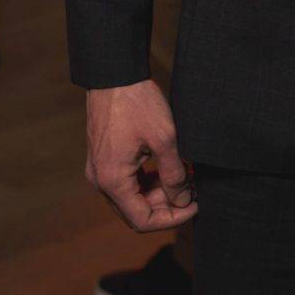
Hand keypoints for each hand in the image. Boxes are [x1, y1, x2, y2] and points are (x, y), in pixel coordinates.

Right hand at [85, 80, 196, 231]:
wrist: (113, 74)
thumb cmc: (138, 103)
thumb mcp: (165, 139)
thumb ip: (174, 174)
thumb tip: (183, 201)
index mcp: (113, 181)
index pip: (142, 220)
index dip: (172, 218)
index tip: (195, 205)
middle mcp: (101, 181)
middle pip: (136, 210)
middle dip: (167, 204)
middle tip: (193, 187)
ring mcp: (100, 170)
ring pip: (132, 196)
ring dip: (158, 192)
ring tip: (185, 176)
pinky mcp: (103, 158)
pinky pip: (126, 181)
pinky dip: (147, 180)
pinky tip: (168, 167)